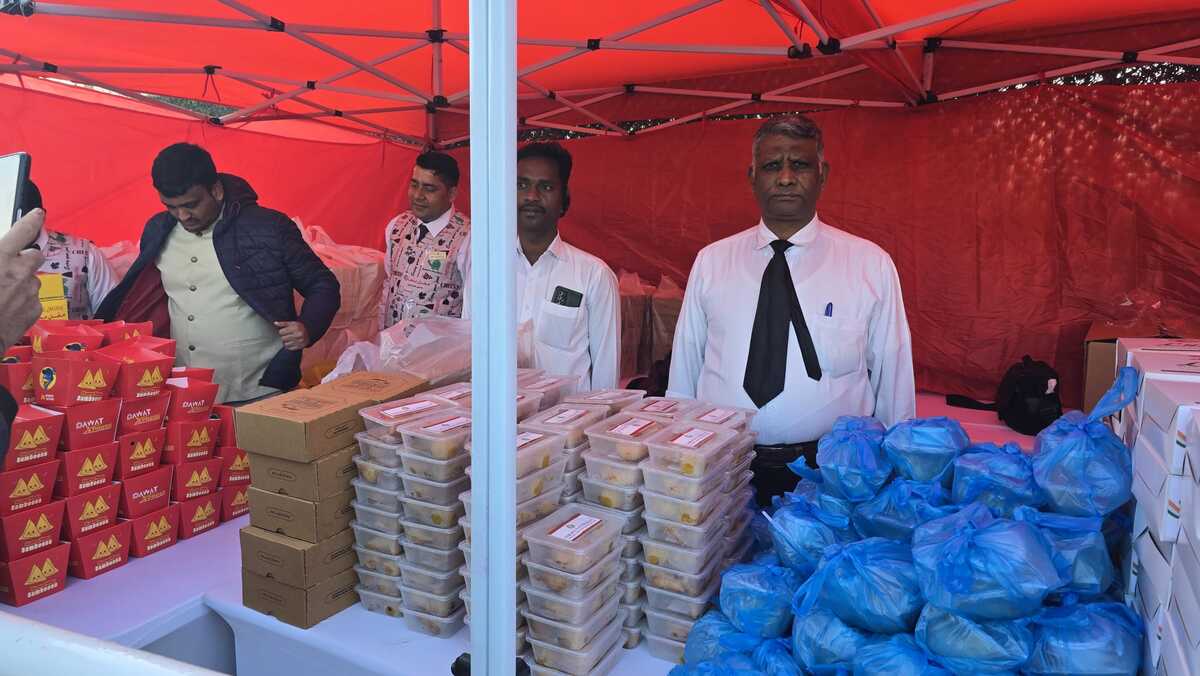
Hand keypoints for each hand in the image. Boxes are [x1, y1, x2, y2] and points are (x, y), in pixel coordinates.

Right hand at [0, 210, 44, 352]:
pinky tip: (6, 308)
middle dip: (26, 257)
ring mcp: (31, 293)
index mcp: (2, 258)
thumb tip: (2, 256)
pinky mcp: (35, 311)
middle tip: (11, 265)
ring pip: (33, 279)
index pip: (23, 232)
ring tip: (3, 292)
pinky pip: (33, 299)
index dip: (31, 221)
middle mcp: (21, 272)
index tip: (38, 214)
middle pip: (36, 255)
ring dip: (22, 282)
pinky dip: (23, 301)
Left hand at [274, 321, 309, 350]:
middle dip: (284, 337)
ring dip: (286, 342)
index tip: (285, 331)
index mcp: (295, 328)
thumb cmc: (299, 327)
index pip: (281, 332)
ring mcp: (299, 341)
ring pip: (285, 344)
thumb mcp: (292, 323)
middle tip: (288, 335)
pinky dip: (289, 346)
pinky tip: (292, 342)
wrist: (309, 333)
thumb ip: (283, 323)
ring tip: (290, 339)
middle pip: (283, 338)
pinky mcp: (299, 347)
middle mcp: (297, 335)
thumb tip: (275, 323)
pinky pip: (289, 348)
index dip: (282, 331)